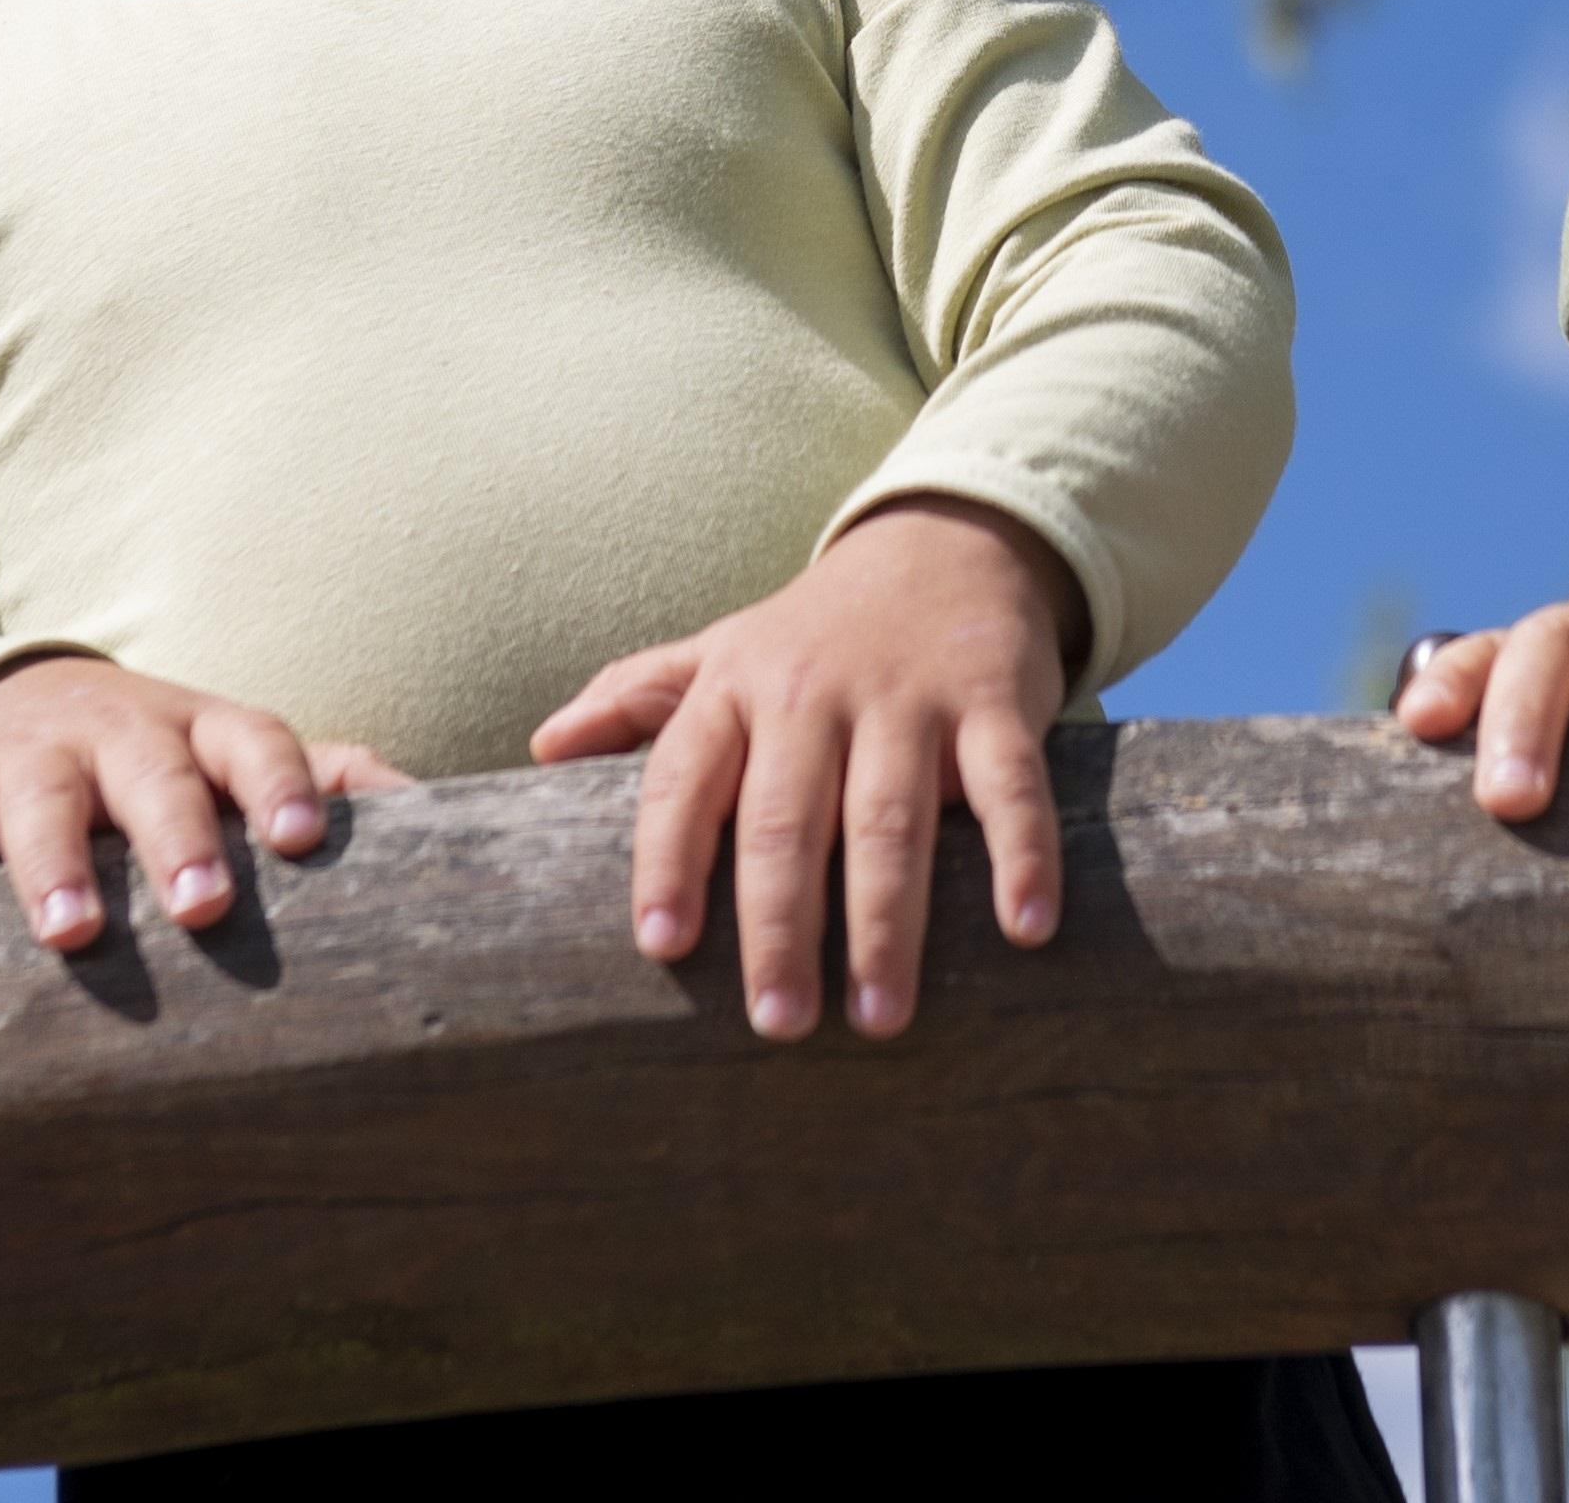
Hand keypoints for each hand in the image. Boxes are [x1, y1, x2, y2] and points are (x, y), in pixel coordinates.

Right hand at [0, 653, 398, 951]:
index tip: (305, 837)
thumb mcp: (245, 758)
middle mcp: (126, 734)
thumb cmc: (172, 763)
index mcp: (208, 731)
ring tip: (71, 935)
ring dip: (55, 866)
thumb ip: (338, 780)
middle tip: (203, 907)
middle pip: (155, 775)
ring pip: (44, 802)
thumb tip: (457, 823)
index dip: (282, 782)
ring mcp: (38, 757)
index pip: (256, 739)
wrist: (31, 703)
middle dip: (179, 837)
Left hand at [529, 494, 1080, 1044]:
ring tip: (880, 1017)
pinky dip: (1021, 856)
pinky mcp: (993, 702)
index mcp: (735, 689)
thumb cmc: (815, 631)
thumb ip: (636, 697)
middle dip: (780, 926)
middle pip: (787, 822)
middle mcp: (813, 694)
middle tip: (778, 1024)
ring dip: (887, 923)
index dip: (669, 863)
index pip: (685, 782)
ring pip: (890, 820)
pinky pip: (1009, 786)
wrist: (946, 543)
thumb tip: (542, 748)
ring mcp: (908, 699)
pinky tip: (1026, 929)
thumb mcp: (722, 649)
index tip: (663, 948)